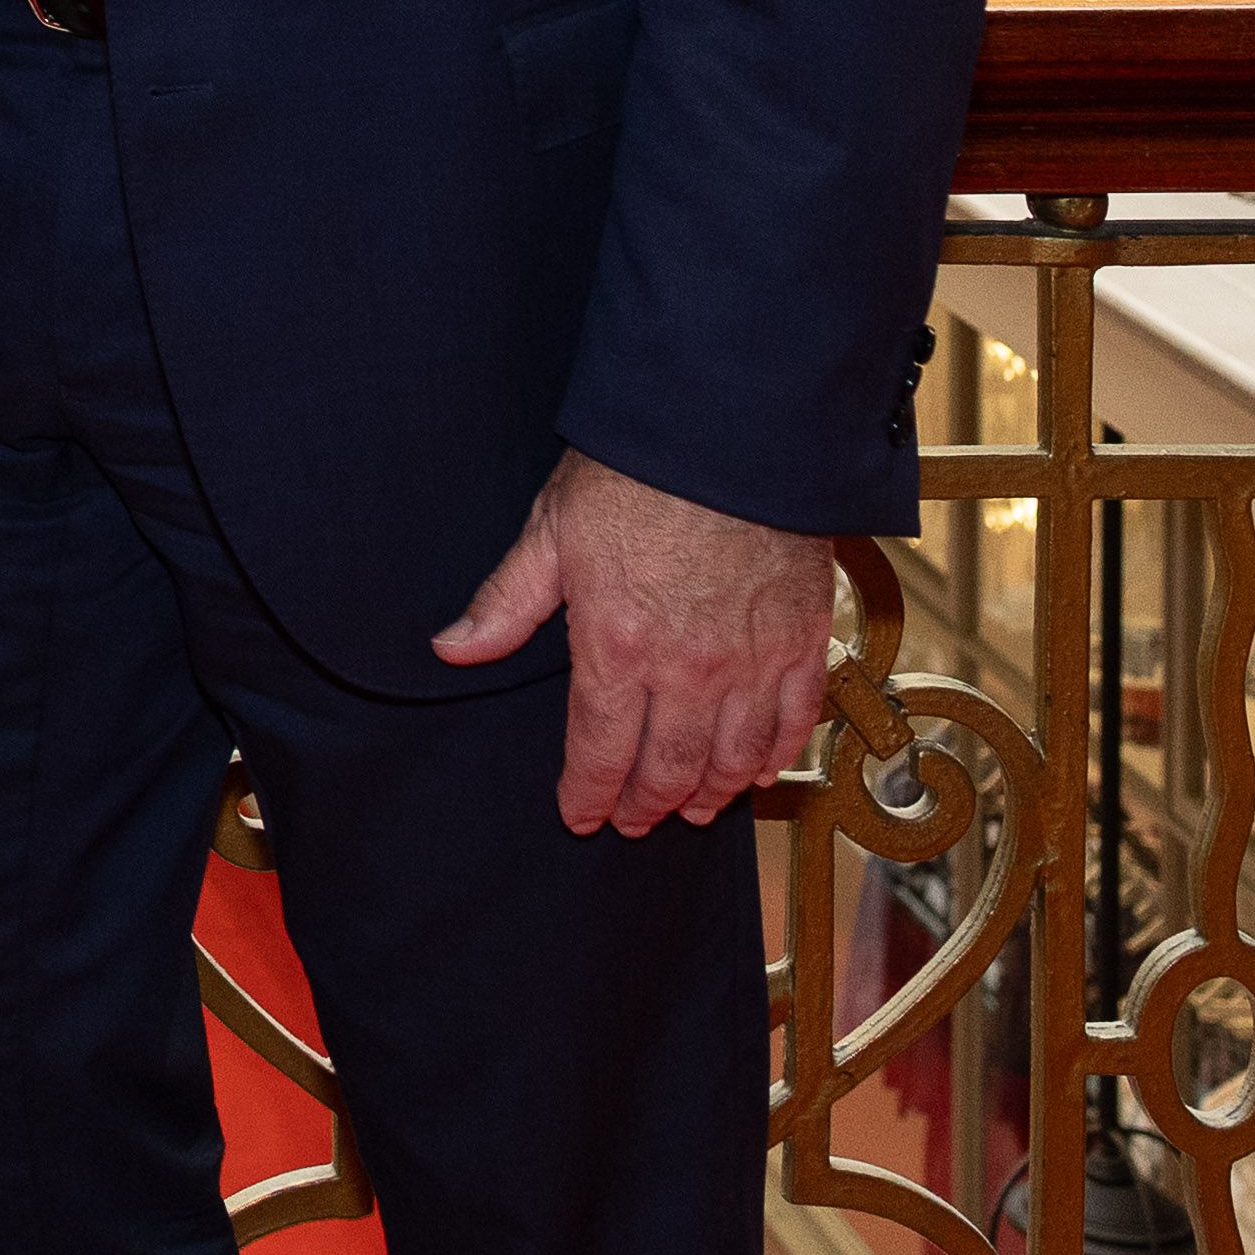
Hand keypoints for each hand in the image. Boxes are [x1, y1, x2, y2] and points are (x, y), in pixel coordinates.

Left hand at [430, 449, 848, 834]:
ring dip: (711, 794)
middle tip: (635, 822)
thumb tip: (451, 648)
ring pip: (733, 759)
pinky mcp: (803, 640)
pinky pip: (796, 720)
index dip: (588, 795)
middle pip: (669, 769)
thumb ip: (506, 601)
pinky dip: (776, 756)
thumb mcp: (552, 530)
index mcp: (617, 649)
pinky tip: (760, 770)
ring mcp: (752, 662)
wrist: (731, 432)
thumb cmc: (637, 473)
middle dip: (646, 804)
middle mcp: (688, 672)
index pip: (599, 753)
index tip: (580, 816)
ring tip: (693, 809)